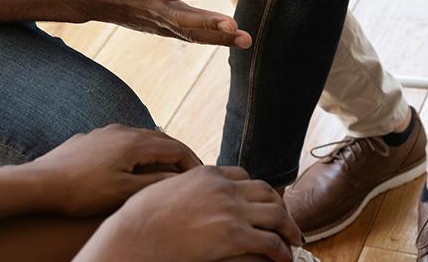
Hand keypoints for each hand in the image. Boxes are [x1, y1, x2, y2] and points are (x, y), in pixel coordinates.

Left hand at [22, 124, 200, 217]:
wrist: (39, 183)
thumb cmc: (81, 191)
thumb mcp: (123, 193)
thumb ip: (154, 184)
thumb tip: (179, 179)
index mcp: (135, 143)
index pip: (176, 148)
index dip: (192, 162)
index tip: (201, 175)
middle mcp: (123, 130)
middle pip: (162, 139)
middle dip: (178, 154)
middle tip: (190, 170)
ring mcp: (105, 132)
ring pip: (142, 138)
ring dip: (158, 151)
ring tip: (166, 167)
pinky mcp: (91, 138)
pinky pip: (123, 140)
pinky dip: (137, 151)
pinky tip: (132, 163)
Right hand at [76, 166, 301, 261]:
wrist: (133, 237)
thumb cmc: (138, 218)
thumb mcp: (163, 188)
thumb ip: (183, 186)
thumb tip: (183, 190)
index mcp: (208, 174)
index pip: (244, 176)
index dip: (256, 191)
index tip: (262, 202)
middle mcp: (225, 188)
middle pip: (266, 192)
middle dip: (280, 207)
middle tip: (286, 221)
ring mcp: (232, 211)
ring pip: (276, 215)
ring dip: (289, 228)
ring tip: (294, 240)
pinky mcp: (234, 236)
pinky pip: (269, 242)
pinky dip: (282, 250)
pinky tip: (284, 257)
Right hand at [80, 0, 252, 47]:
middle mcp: (154, 6)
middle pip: (184, 20)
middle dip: (209, 24)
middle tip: (233, 26)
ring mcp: (158, 21)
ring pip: (191, 33)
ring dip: (218, 38)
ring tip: (245, 40)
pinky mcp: (162, 28)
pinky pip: (189, 37)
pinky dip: (211, 40)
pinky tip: (234, 41)